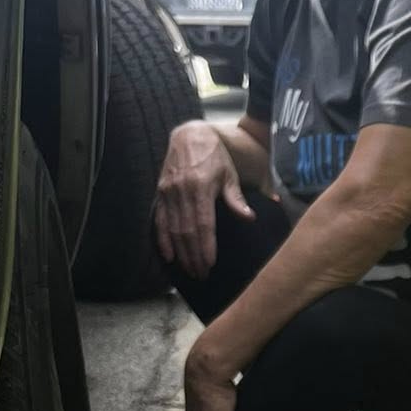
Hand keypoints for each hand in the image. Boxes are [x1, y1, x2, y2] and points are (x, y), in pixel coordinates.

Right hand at [154, 121, 255, 278]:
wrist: (189, 135)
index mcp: (200, 187)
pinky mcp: (160, 193)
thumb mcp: (229, 174)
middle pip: (187, 231)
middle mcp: (181, 190)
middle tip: (201, 275)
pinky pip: (159, 220)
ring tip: (190, 271)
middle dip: (194, 256)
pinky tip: (169, 256)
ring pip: (173, 229)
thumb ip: (236, 198)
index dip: (205, 245)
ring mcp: (168, 192)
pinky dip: (163, 240)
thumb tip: (250, 218)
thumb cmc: (215, 157)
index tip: (209, 263)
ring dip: (181, 253)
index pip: (202, 223)